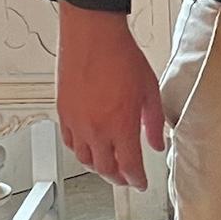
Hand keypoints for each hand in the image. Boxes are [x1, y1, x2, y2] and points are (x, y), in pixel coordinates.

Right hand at [55, 3, 165, 189]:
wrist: (93, 36)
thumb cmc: (121, 57)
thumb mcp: (150, 91)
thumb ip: (154, 122)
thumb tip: (157, 142)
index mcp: (121, 126)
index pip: (129, 166)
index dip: (137, 179)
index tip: (141, 183)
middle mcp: (96, 129)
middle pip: (105, 168)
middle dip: (118, 178)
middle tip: (127, 179)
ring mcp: (76, 123)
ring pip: (84, 159)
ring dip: (98, 168)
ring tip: (109, 167)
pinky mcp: (63, 113)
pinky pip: (70, 143)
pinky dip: (81, 151)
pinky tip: (89, 148)